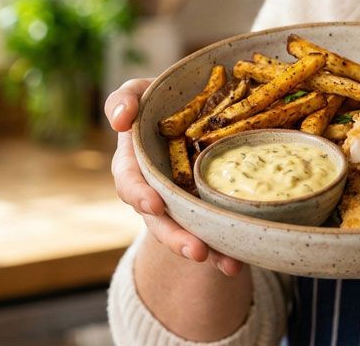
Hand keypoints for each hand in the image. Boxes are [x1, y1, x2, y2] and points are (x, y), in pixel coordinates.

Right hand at [105, 79, 244, 275]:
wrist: (191, 112)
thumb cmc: (158, 101)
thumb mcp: (138, 93)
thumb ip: (123, 100)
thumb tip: (121, 119)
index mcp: (133, 164)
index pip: (129, 183)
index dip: (140, 195)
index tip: (155, 206)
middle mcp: (153, 191)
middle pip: (159, 221)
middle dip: (177, 238)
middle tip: (197, 252)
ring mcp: (179, 203)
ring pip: (186, 233)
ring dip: (204, 251)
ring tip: (227, 266)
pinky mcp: (203, 208)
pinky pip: (211, 231)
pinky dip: (224, 250)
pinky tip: (238, 264)